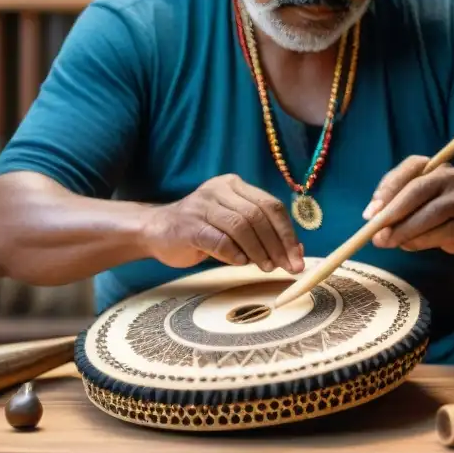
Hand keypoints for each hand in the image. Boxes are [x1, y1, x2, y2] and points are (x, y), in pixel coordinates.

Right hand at [143, 174, 305, 272]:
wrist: (156, 230)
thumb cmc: (201, 229)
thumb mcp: (233, 226)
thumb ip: (261, 233)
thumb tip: (296, 251)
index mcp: (234, 185)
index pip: (271, 205)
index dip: (288, 232)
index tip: (297, 258)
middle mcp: (218, 190)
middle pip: (258, 215)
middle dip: (277, 244)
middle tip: (285, 266)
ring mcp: (202, 206)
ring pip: (241, 226)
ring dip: (258, 251)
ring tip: (265, 267)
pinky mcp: (189, 227)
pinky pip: (219, 240)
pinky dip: (234, 254)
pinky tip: (240, 263)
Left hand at [362, 156, 453, 254]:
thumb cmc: (429, 208)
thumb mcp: (408, 200)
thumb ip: (389, 202)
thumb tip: (371, 215)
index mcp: (433, 164)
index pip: (409, 168)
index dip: (387, 190)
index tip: (369, 214)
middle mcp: (451, 176)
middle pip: (418, 189)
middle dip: (393, 213)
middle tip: (375, 233)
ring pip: (431, 213)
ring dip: (405, 230)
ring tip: (387, 242)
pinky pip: (443, 232)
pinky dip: (420, 241)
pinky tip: (408, 245)